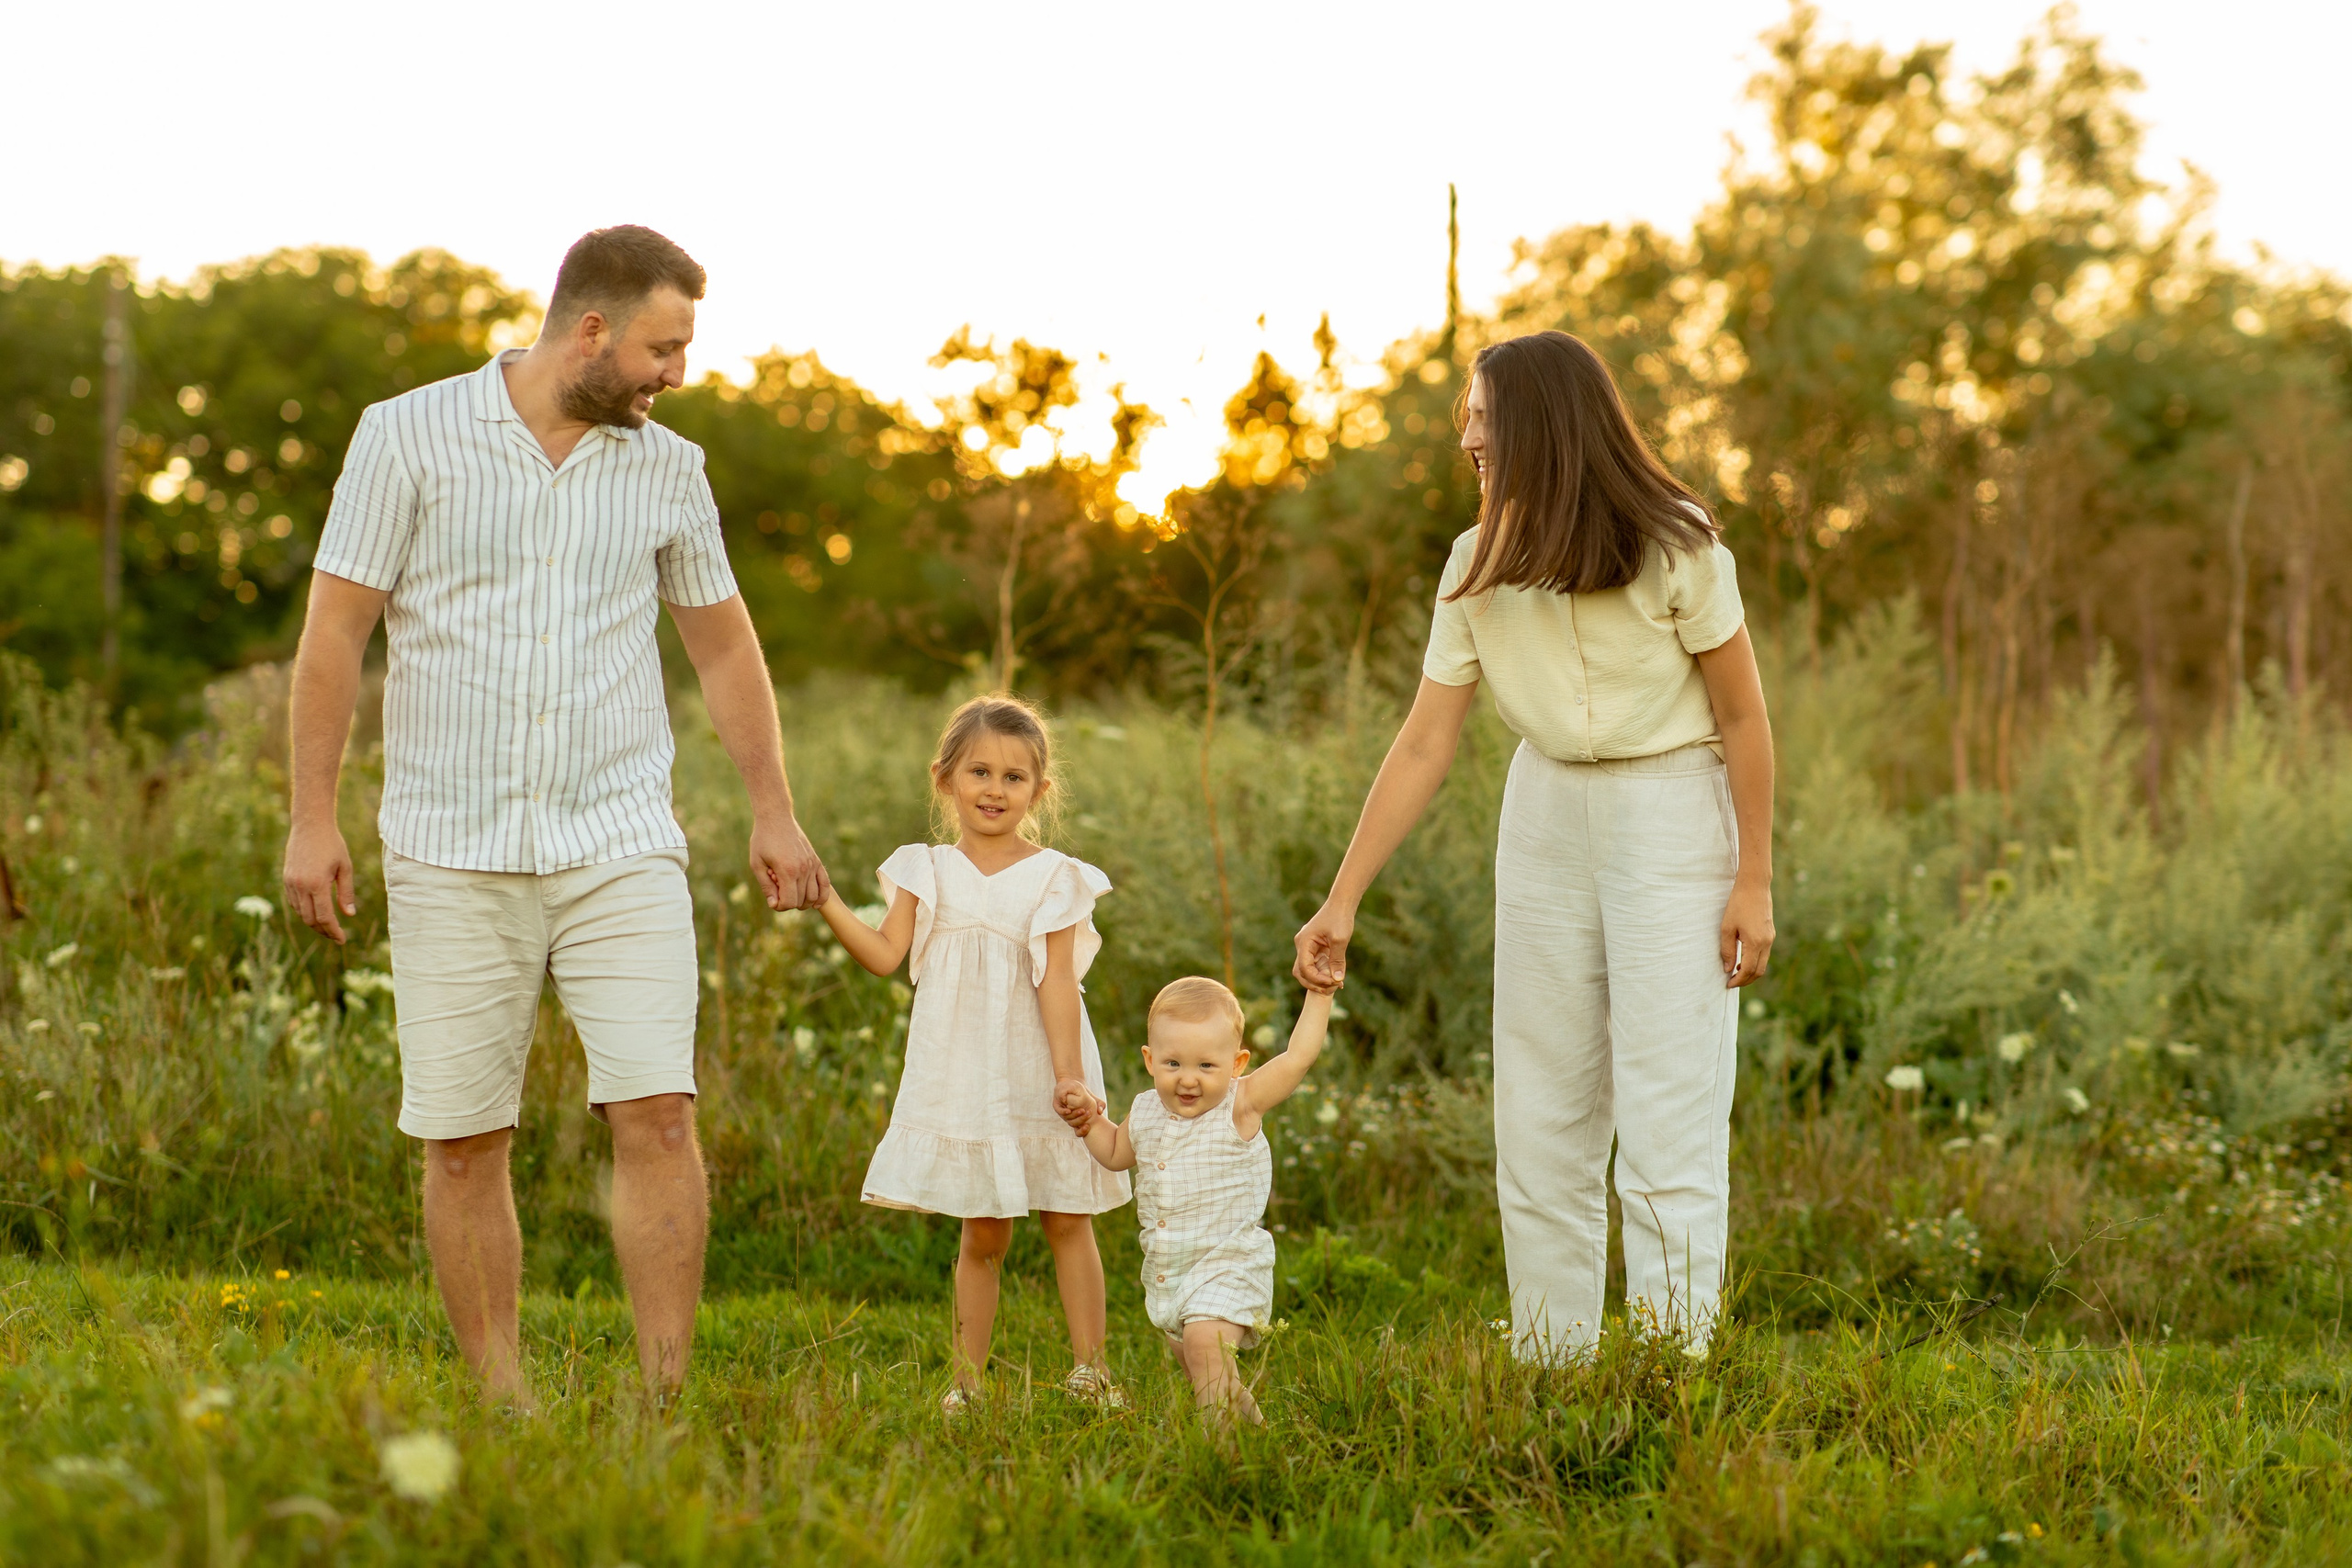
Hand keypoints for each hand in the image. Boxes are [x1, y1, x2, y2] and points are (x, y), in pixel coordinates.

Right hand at [283, 817, 356, 942]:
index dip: (333, 931)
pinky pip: (294, 902)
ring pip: (300, 913)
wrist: (310, 825)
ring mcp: (290, 883)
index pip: (325, 917)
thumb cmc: (332, 844)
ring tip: (327, 926)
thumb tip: (349, 915)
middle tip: (336, 935)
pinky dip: (304, 911)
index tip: (342, 940)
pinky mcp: (286, 879)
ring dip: (313, 922)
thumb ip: (346, 893)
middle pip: (310, 919)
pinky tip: (315, 911)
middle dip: (324, 931)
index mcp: (317, 884)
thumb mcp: (345, 868)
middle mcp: (300, 886)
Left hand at [751, 816, 830, 910]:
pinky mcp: (816, 860)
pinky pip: (825, 883)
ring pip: (814, 895)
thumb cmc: (763, 840)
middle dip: (790, 903)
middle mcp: (803, 869)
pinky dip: (822, 896)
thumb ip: (766, 886)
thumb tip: (774, 905)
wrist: (776, 818)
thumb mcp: (757, 864)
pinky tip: (815, 902)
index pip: (789, 902)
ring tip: (792, 894)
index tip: (773, 901)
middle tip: (779, 892)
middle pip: (801, 900)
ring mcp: (812, 865)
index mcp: (787, 871)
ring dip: (803, 901)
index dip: (780, 906)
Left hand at [1053, 1077, 1099, 1132]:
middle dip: (1081, 1120)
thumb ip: (1100, 1105)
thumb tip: (1100, 1111)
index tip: (1088, 1126)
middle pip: (1074, 1124)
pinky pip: (1060, 1111)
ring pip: (1067, 1119)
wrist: (1074, 1085)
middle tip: (1089, 1113)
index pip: (1079, 1132)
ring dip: (1075, 1115)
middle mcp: (1070, 1119)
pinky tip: (1069, 1110)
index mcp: (1079, 1121)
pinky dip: (1064, 1112)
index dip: (1082, 1131)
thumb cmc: (1086, 1096)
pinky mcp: (1057, 1107)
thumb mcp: (1094, 1100)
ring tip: (1082, 1110)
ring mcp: (1064, 1114)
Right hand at [1292, 900, 1354, 992]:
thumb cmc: (1340, 918)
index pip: (1304, 968)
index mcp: (1304, 942)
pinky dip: (1324, 973)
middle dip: (1315, 983)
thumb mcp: (1340, 939)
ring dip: (1320, 980)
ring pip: (1308, 971)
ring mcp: (1308, 948)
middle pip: (1301, 973)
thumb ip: (1337, 960)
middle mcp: (1302, 946)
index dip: (1316, 979)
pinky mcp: (1315, 949)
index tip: (1332, 982)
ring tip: (1336, 985)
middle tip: (1332, 989)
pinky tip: (1337, 978)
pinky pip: (1316, 965)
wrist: (1341, 904)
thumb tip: (1337, 979)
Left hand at [1720, 881, 1774, 987]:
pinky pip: (1764, 954)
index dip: (1738, 980)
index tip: (1728, 984)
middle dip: (1746, 980)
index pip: (1749, 970)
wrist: (1755, 886)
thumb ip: (1727, 950)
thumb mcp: (1727, 928)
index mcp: (1755, 942)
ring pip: (1763, 963)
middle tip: (1732, 982)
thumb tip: (1728, 969)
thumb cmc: (1738, 905)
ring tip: (1736, 971)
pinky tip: (1743, 958)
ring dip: (1751, 971)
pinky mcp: (1770, 933)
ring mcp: (1771, 938)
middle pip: (1759, 971)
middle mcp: (1766, 943)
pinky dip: (1755, 961)